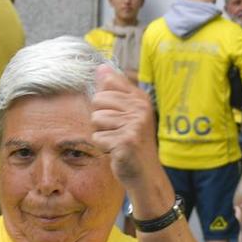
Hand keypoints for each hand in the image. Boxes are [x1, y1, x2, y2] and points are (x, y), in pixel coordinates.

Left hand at [90, 63, 158, 188]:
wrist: (145, 174)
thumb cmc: (133, 142)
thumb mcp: (126, 113)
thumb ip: (112, 90)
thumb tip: (100, 67)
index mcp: (140, 98)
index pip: (108, 83)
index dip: (104, 100)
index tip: (115, 113)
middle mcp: (140, 108)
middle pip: (98, 100)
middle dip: (101, 118)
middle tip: (116, 131)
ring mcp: (134, 124)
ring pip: (96, 119)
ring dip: (102, 133)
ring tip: (117, 141)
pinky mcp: (126, 141)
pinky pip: (98, 137)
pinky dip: (103, 147)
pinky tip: (117, 151)